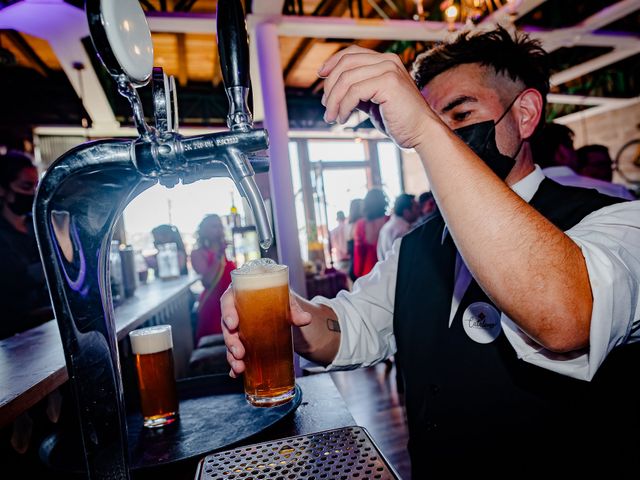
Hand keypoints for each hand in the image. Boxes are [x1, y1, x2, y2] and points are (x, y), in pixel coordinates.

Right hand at [221, 286, 311, 377]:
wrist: (279, 307)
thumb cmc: (276, 298)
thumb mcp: (284, 301)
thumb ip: (294, 310)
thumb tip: (306, 319)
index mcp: (240, 295)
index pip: (227, 301)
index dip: (228, 313)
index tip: (233, 324)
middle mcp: (234, 312)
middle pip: (227, 327)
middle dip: (231, 342)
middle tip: (239, 352)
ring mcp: (236, 329)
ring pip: (229, 342)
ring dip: (232, 356)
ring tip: (240, 367)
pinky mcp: (240, 341)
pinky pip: (234, 353)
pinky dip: (235, 364)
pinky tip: (237, 374)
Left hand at [319, 45, 433, 148]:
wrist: (421, 133)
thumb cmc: (398, 121)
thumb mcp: (373, 102)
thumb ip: (357, 91)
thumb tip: (331, 90)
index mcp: (385, 61)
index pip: (351, 53)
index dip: (332, 62)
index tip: (320, 75)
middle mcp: (388, 61)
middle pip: (345, 64)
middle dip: (330, 87)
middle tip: (326, 109)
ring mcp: (389, 70)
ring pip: (347, 79)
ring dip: (334, 101)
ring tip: (332, 118)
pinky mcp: (389, 83)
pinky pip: (354, 92)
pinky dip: (344, 106)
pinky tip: (343, 119)